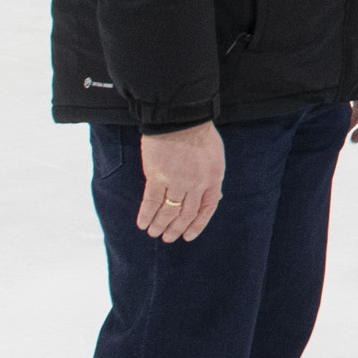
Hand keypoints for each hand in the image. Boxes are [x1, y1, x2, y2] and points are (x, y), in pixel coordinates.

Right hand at [137, 122, 225, 242]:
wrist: (181, 119)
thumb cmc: (199, 134)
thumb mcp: (215, 157)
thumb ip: (212, 178)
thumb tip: (213, 198)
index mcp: (214, 178)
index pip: (207, 209)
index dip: (197, 225)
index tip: (188, 236)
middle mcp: (197, 184)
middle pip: (186, 214)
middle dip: (176, 229)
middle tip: (167, 238)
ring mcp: (177, 182)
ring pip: (168, 211)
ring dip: (160, 225)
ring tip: (153, 233)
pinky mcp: (157, 177)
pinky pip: (151, 202)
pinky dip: (146, 215)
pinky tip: (142, 223)